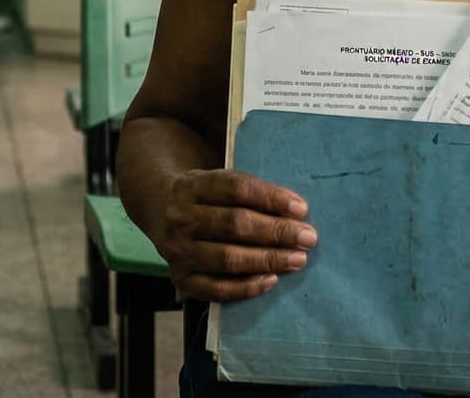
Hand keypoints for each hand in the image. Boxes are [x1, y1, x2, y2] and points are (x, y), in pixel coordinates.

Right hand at [154, 169, 317, 302]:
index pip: (236, 189)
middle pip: (234, 224)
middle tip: (308, 237)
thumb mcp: (219, 181)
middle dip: (276, 232)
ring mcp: (178, 251)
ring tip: (297, 259)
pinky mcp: (181, 280)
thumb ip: (251, 194)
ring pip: (228, 258)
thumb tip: (296, 212)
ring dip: (268, 260)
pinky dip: (247, 287)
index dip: (270, 198)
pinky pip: (217, 289)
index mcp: (193, 186)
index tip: (301, 208)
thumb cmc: (206, 198)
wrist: (161, 212)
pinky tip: (271, 280)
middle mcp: (181, 218)